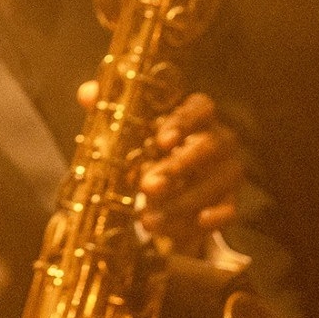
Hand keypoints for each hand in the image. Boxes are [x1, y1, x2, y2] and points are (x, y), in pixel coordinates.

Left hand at [77, 84, 243, 246]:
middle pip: (210, 146)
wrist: (169, 185)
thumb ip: (112, 109)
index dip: (183, 122)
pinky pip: (230, 209)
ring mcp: (228, 169)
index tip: (160, 140)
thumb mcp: (130, 129)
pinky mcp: (231, 199)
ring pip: (217, 182)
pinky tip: (198, 223)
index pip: (201, 107)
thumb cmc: (149, 146)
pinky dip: (216, 217)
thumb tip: (87, 94)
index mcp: (197, 114)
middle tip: (146, 186)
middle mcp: (219, 138)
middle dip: (178, 166)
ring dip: (183, 202)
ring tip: (148, 221)